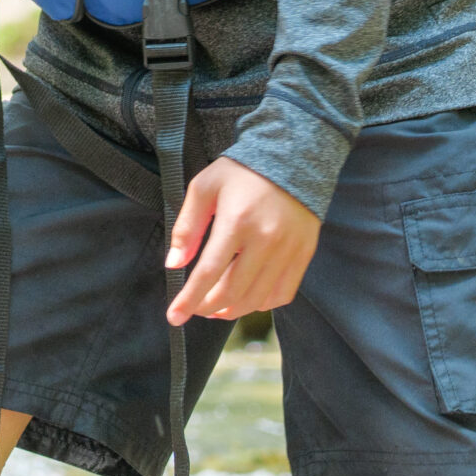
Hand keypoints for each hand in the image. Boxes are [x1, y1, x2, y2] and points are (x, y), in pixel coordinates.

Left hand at [162, 156, 320, 324]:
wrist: (291, 159)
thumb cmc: (241, 172)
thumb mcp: (204, 188)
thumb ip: (187, 227)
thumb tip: (173, 264)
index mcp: (236, 221)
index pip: (208, 273)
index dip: (189, 299)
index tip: (174, 317)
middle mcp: (265, 240)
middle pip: (232, 292)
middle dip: (207, 308)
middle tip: (194, 310)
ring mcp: (288, 251)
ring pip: (257, 299)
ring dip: (232, 311)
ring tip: (215, 308)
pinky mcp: (303, 255)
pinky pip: (282, 294)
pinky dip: (260, 304)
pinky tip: (245, 299)